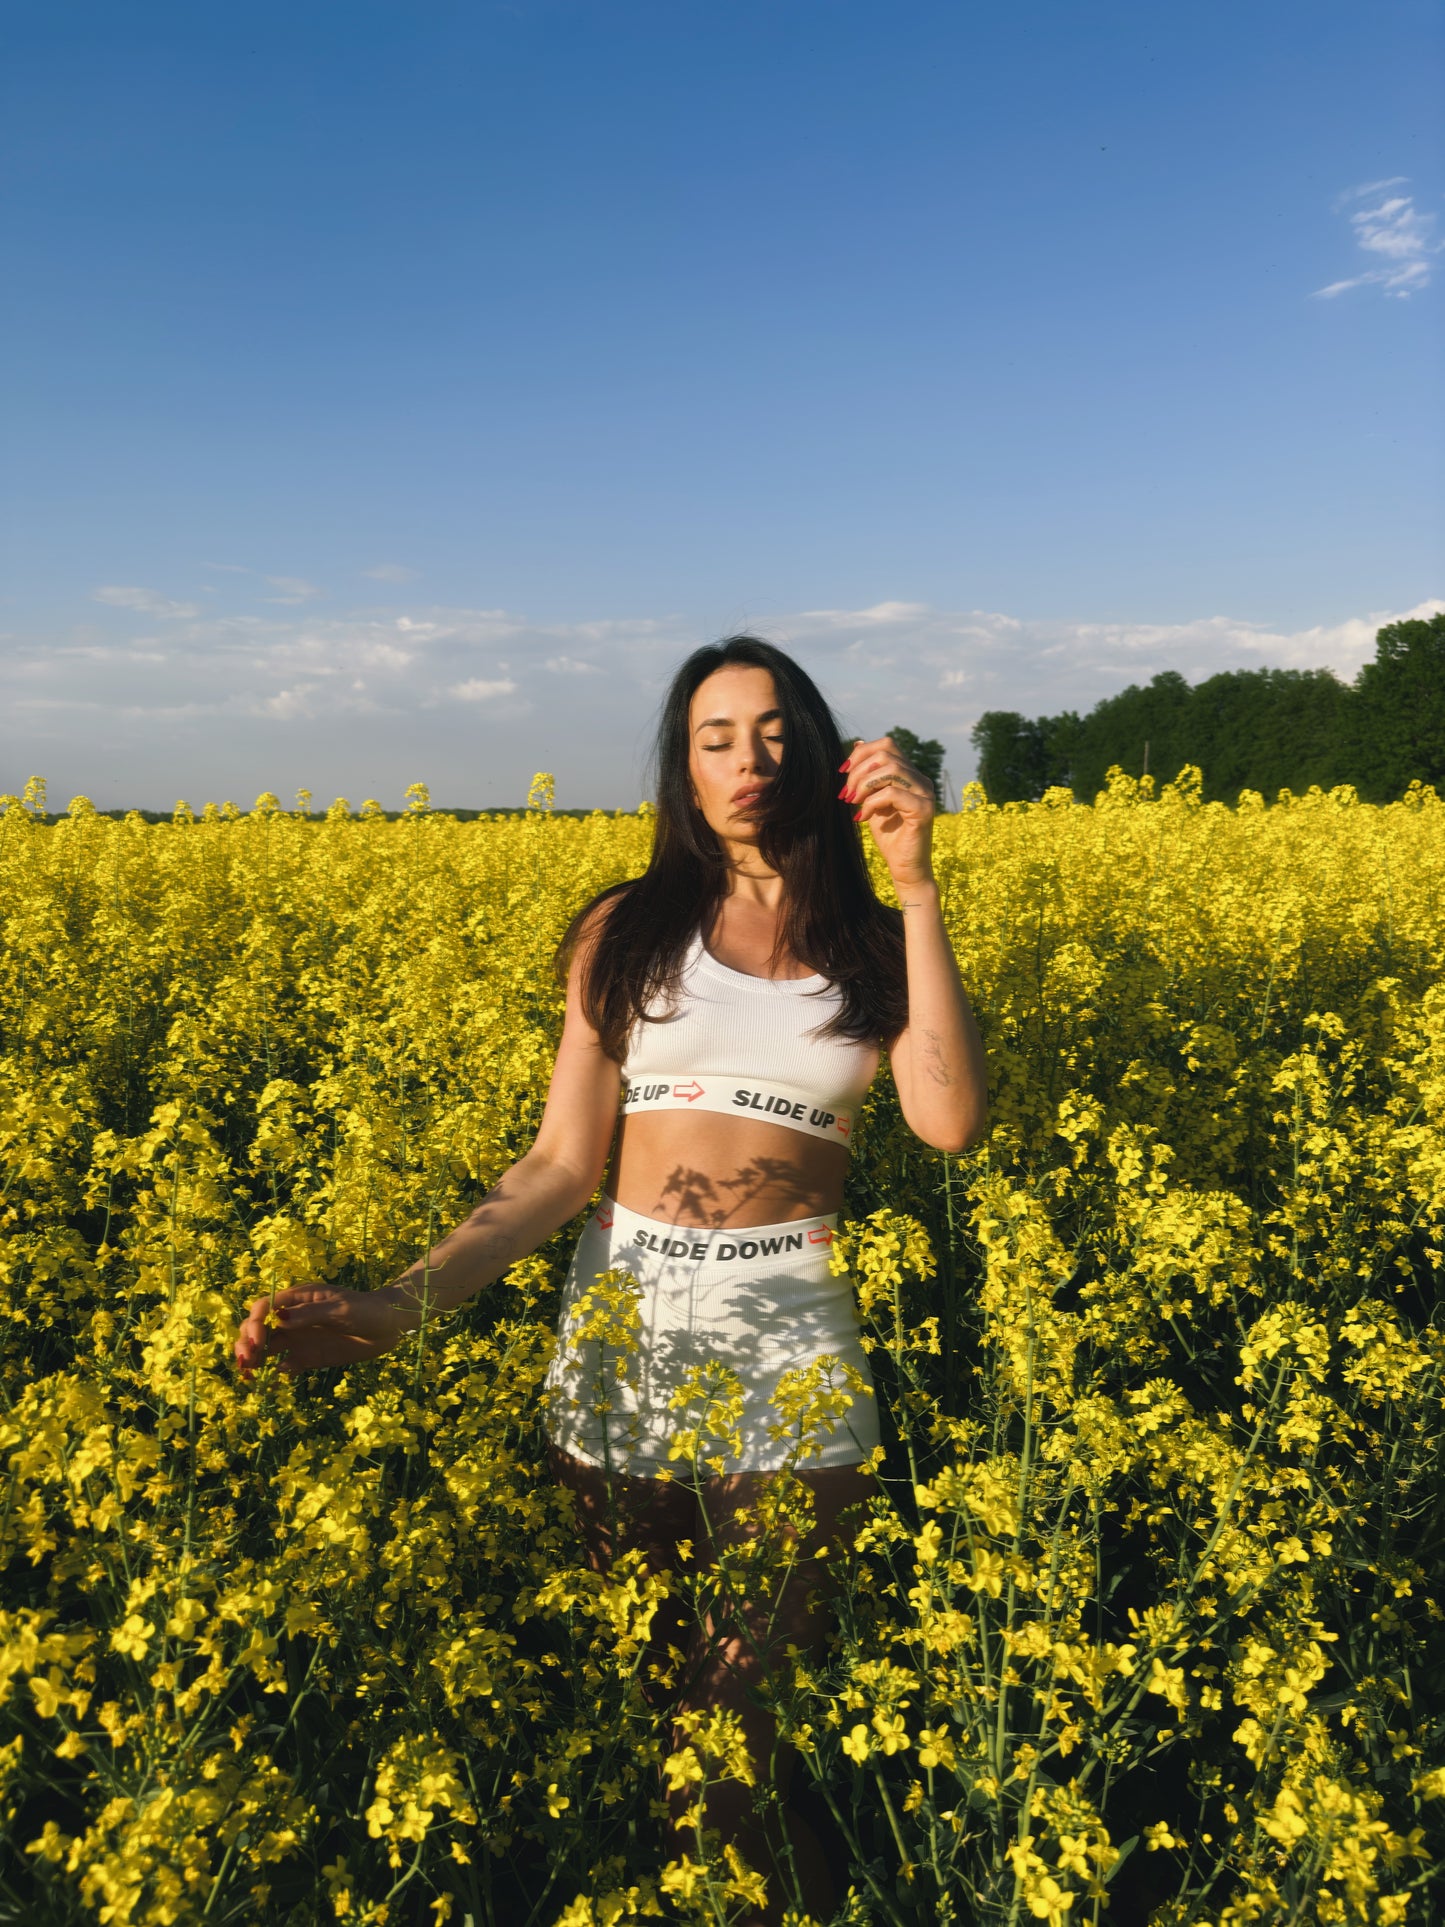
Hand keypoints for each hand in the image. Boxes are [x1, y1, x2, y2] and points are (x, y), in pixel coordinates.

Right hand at [234, 1284, 411, 1377]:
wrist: (390, 1327)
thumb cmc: (367, 1309)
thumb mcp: (340, 1309)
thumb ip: (311, 1314)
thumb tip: (278, 1319)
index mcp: (298, 1299)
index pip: (264, 1307)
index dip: (254, 1322)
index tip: (257, 1340)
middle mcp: (293, 1319)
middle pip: (257, 1328)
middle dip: (246, 1341)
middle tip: (246, 1360)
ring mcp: (299, 1338)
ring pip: (265, 1347)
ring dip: (252, 1358)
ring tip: (247, 1374)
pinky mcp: (307, 1357)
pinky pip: (283, 1365)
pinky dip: (273, 1373)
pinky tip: (272, 1380)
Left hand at [839, 734, 936, 888]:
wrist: (904, 867)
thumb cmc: (889, 836)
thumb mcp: (871, 800)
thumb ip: (868, 775)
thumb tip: (857, 744)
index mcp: (910, 774)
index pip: (887, 745)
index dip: (861, 754)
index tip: (842, 772)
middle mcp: (921, 779)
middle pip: (886, 753)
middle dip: (858, 771)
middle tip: (846, 794)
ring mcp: (925, 793)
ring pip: (890, 769)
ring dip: (864, 785)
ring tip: (853, 803)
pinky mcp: (924, 810)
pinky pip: (892, 793)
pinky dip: (872, 803)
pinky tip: (863, 817)